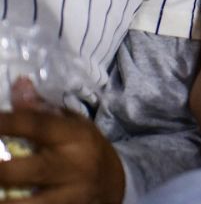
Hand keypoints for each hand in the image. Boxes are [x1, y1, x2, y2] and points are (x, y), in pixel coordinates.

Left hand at [0, 78, 125, 203]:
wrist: (114, 184)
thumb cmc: (85, 148)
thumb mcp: (71, 124)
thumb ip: (41, 110)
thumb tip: (17, 84)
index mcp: (76, 137)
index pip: (39, 126)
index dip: (8, 123)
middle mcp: (75, 166)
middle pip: (34, 169)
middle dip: (2, 170)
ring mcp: (71, 195)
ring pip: (33, 203)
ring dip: (7, 200)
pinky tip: (5, 201)